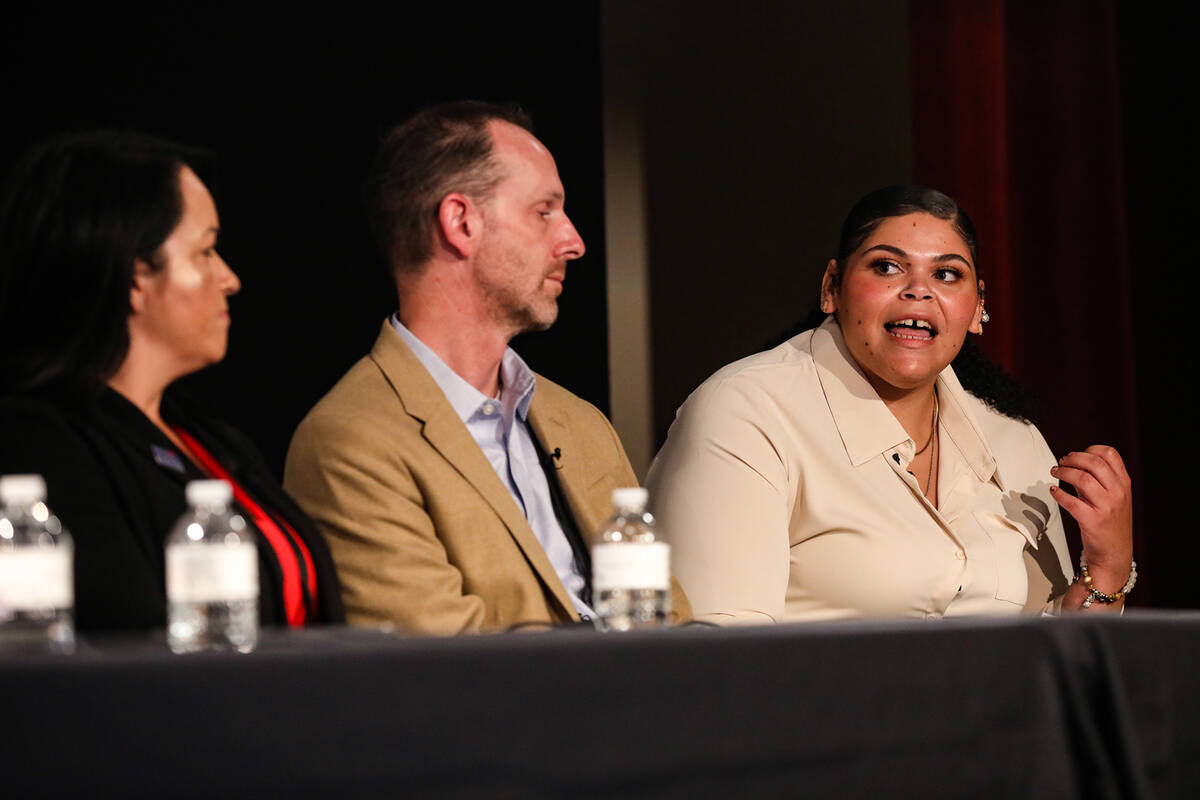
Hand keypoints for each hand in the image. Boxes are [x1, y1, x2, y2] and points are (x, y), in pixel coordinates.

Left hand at [1049, 445, 1133, 590]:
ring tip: (1054, 473)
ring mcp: (1106, 506)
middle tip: (1060, 462)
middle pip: (1094, 462)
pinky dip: (1059, 494)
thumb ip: (1099, 480)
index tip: (1075, 455)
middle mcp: (1118, 493)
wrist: (1115, 554)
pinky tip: (1053, 492)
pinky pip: (1071, 501)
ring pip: (1081, 478)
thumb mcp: (1113, 498)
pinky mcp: (1092, 520)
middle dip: (1072, 458)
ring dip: (1063, 472)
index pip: (1110, 454)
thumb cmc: (1110, 523)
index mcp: (1124, 484)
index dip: (1089, 450)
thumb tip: (1074, 463)